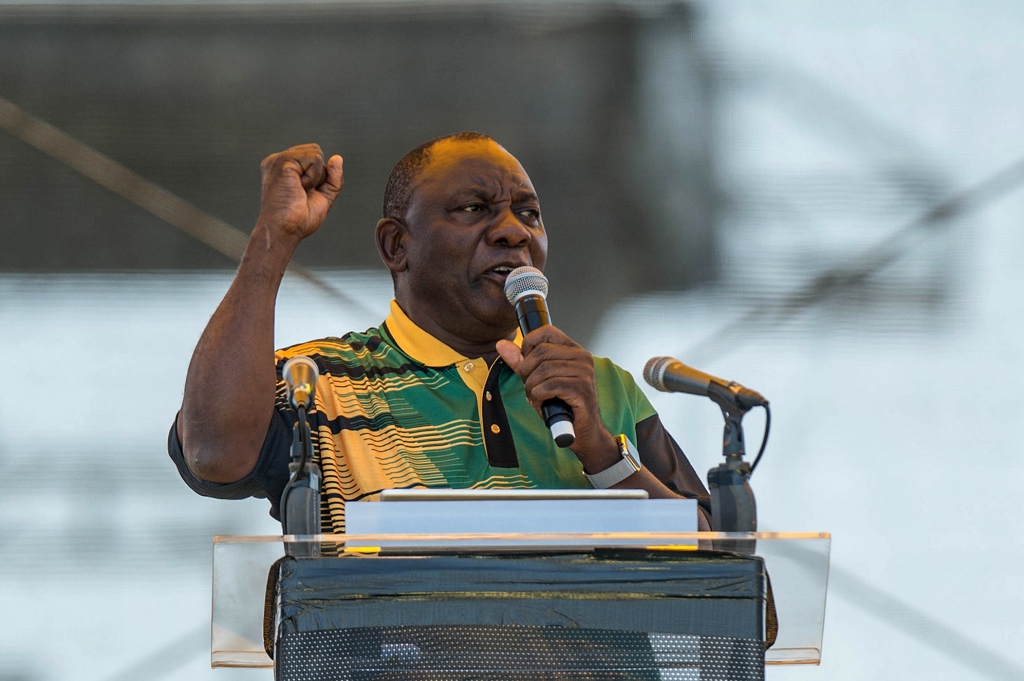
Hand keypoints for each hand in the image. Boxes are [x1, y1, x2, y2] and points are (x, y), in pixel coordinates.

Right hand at [257, 143, 343, 244]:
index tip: (303, 194)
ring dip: (315, 177)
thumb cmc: (299, 219)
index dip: (318, 177)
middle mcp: (279, 160)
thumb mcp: (323, 196)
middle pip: (316, 152)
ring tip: (298, 190)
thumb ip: (333, 178)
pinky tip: (298, 188)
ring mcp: (278, 159)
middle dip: (318, 175)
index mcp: (285, 167)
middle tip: (301, 193)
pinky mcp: (282, 161)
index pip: (314, 157)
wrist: (285, 230)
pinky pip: (313, 159)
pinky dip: (312, 178)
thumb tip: (337, 158)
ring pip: (316, 153)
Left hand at [497, 327, 619, 472]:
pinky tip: (544, 404)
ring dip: (532, 388)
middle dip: (527, 372)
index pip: (546, 332)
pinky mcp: (581, 389)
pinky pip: (548, 386)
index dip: (529, 346)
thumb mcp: (537, 380)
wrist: (582, 432)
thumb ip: (521, 362)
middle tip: (532, 388)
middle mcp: (582, 358)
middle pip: (540, 352)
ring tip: (538, 398)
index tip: (527, 365)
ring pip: (542, 370)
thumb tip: (502, 344)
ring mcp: (584, 373)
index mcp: (573, 350)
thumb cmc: (561, 405)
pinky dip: (538, 397)